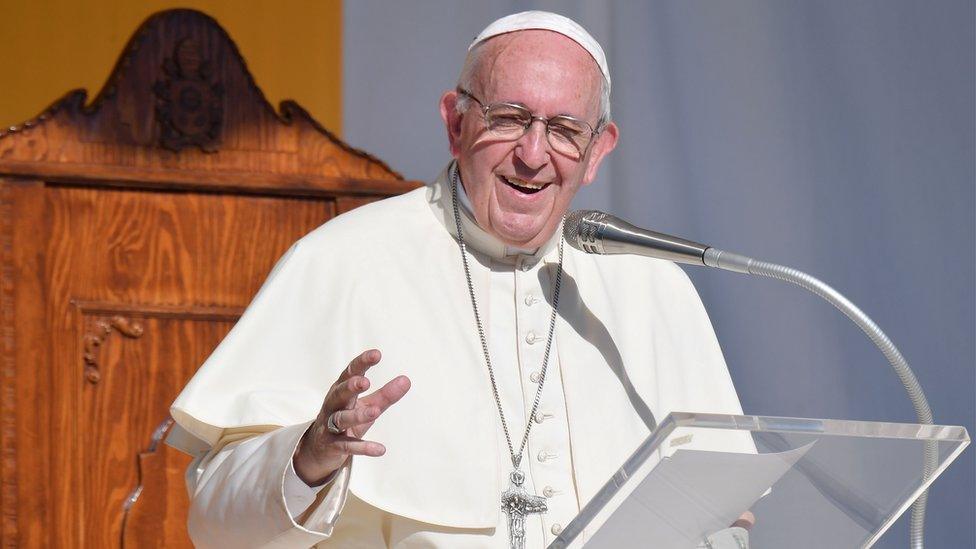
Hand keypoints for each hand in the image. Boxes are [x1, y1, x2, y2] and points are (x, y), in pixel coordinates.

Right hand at [293, 349, 410, 484]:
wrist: (319, 449)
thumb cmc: (346, 419)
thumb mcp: (366, 406)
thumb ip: (385, 395)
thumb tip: (406, 380)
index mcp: (341, 391)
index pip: (349, 373)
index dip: (361, 363)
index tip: (377, 354)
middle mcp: (333, 406)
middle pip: (339, 394)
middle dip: (350, 387)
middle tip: (365, 382)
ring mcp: (330, 426)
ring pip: (341, 419)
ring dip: (357, 415)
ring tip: (375, 411)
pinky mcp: (332, 446)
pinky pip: (347, 446)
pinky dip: (363, 448)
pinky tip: (380, 449)